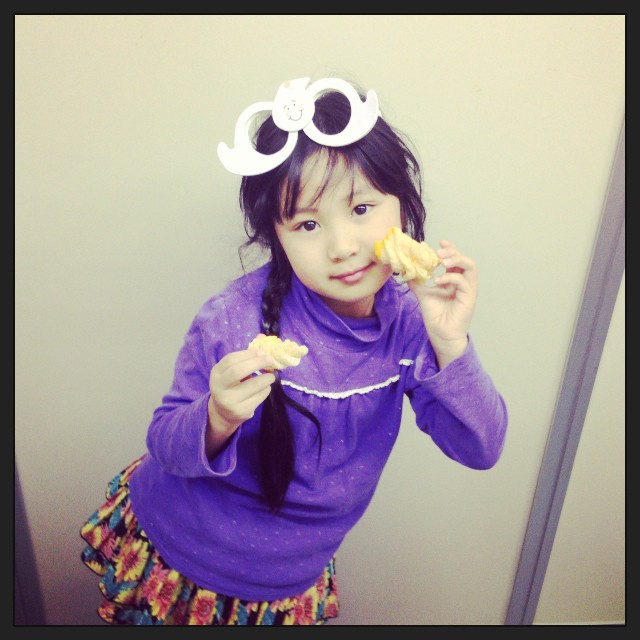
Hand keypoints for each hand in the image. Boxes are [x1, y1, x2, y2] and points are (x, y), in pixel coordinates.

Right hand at [206, 347, 275, 456]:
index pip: (231, 360)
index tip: (261, 352)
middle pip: (239, 371)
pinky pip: (259, 396)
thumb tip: (262, 337)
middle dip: (258, 363)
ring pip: (254, 384)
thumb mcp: (232, 371)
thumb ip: (245, 356)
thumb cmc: (231, 385)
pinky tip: (265, 387)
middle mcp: (219, 387)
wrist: (223, 413)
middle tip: (270, 360)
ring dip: (267, 377)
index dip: (248, 354)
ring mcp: (229, 401)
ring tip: (271, 375)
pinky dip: (266, 389)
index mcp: (216, 373)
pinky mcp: (241, 411)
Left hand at [407, 240, 476, 367]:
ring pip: (470, 266)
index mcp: (455, 280)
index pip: (456, 259)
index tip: (438, 242)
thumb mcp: (424, 295)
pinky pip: (463, 282)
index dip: (450, 249)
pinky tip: (437, 281)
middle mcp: (464, 283)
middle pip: (465, 260)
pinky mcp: (469, 298)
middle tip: (438, 252)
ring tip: (441, 261)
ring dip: (456, 260)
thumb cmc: (436, 316)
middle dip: (452, 252)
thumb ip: (418, 283)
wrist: (441, 335)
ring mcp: (468, 290)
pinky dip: (450, 278)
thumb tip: (407, 271)